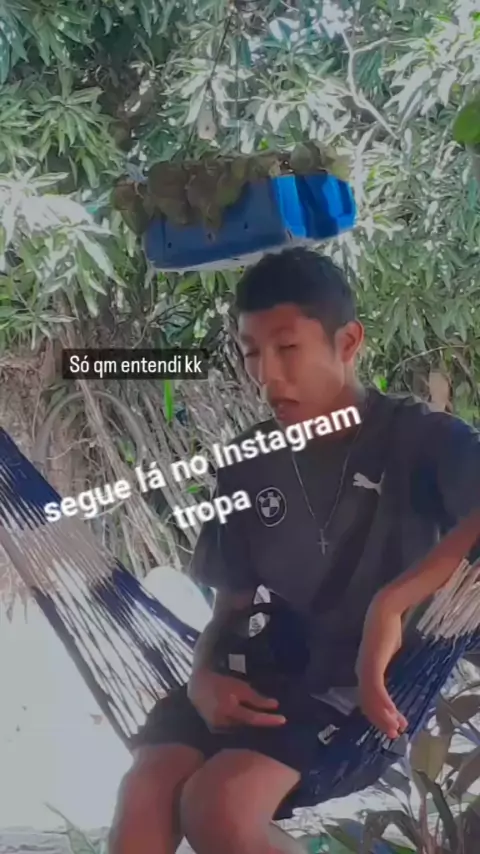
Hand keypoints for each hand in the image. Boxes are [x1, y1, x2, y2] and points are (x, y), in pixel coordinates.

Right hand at [188, 670, 285, 730]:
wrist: (198, 686)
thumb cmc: (221, 683)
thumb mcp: (240, 687)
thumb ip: (256, 698)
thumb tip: (275, 705)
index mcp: (230, 711)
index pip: (253, 718)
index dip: (269, 720)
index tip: (283, 720)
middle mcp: (223, 723)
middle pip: (248, 726)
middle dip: (260, 722)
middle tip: (275, 719)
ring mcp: (218, 729)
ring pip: (241, 729)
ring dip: (250, 725)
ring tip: (263, 719)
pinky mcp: (215, 730)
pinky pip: (233, 729)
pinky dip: (241, 725)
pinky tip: (247, 720)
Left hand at [356, 600, 406, 738]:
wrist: (384, 612)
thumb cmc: (387, 630)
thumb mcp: (388, 654)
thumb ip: (387, 667)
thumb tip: (392, 679)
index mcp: (365, 671)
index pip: (369, 698)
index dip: (380, 714)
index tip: (394, 725)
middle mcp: (361, 672)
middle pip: (368, 703)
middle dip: (381, 721)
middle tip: (394, 734)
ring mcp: (365, 669)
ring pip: (371, 700)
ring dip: (384, 716)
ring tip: (396, 729)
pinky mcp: (371, 664)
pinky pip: (376, 689)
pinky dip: (383, 703)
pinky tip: (392, 713)